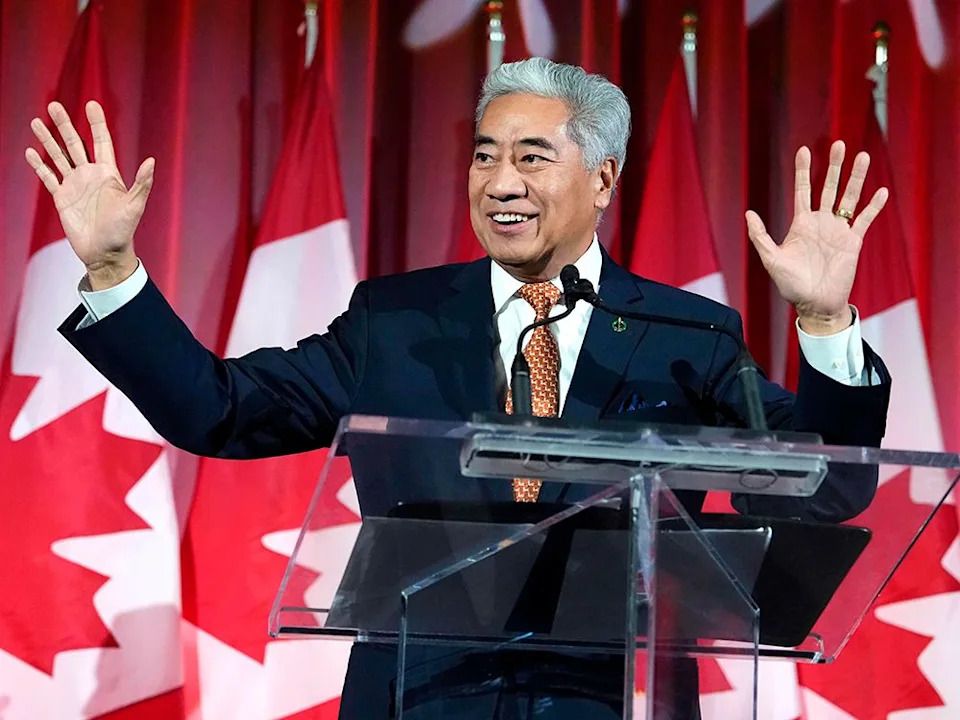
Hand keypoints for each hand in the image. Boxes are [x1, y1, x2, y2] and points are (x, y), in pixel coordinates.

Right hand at [25, 100, 154, 289]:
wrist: (105, 253)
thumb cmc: (123, 231)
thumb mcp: (135, 206)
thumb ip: (142, 183)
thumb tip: (151, 161)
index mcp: (108, 174)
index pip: (102, 142)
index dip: (97, 123)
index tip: (92, 104)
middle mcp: (90, 175)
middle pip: (75, 143)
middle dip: (65, 124)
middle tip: (54, 104)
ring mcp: (75, 185)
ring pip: (59, 156)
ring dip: (48, 139)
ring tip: (37, 122)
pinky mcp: (62, 198)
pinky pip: (49, 177)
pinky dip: (39, 165)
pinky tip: (31, 152)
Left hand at [745, 140, 887, 334]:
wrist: (814, 304)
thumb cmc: (791, 285)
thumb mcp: (772, 260)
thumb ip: (760, 237)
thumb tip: (748, 213)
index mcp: (801, 224)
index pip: (803, 190)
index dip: (803, 171)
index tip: (804, 150)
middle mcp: (820, 223)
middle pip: (828, 187)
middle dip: (833, 166)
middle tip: (837, 144)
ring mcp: (838, 231)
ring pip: (848, 198)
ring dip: (855, 178)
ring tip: (862, 156)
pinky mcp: (853, 242)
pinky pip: (864, 220)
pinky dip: (873, 206)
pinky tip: (881, 191)